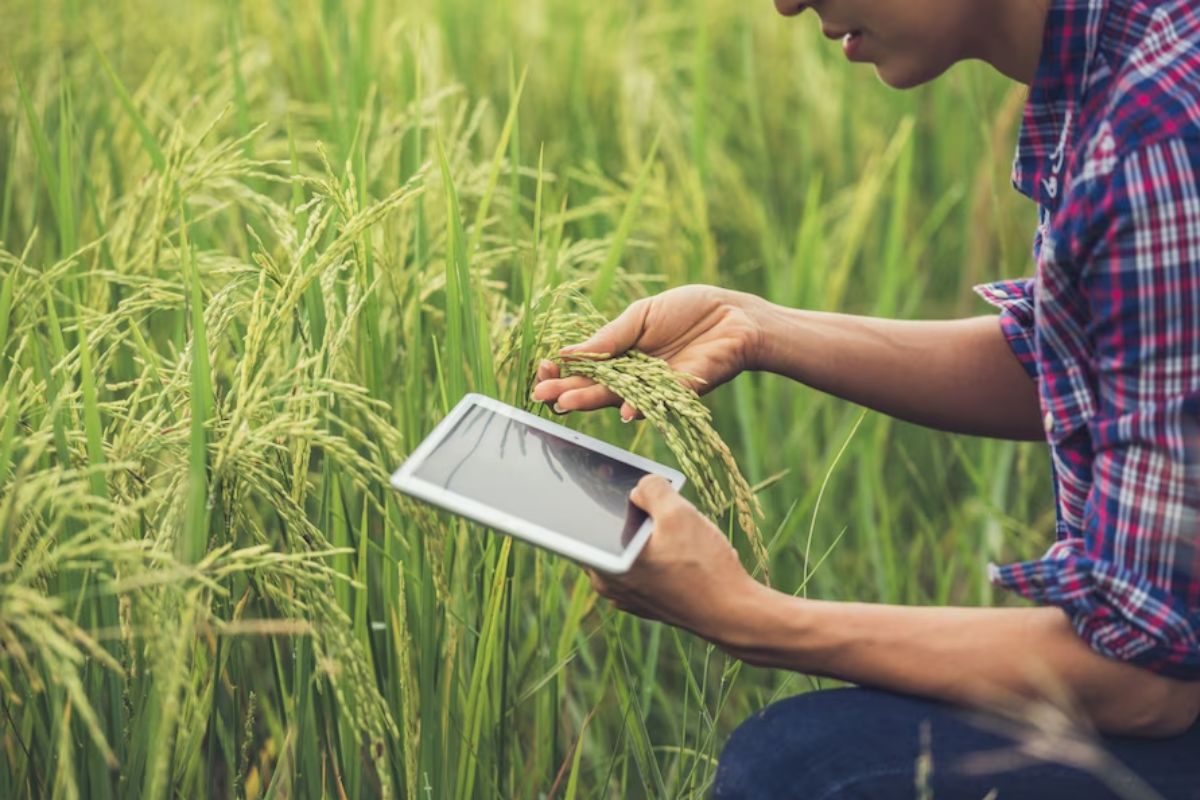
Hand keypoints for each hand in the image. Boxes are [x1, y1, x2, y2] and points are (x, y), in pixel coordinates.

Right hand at [531, 285, 764, 419]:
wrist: (735, 316)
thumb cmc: (689, 310)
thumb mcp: (641, 316)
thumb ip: (609, 337)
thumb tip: (568, 352)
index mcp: (621, 355)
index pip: (584, 368)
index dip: (563, 370)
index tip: (544, 368)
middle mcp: (634, 376)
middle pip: (595, 387)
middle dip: (567, 390)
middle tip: (542, 394)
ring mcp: (656, 388)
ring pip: (620, 398)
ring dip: (593, 401)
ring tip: (567, 402)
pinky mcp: (682, 392)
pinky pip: (659, 402)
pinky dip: (642, 406)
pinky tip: (625, 410)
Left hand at [585, 474, 767, 645]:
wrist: (733, 613)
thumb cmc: (704, 567)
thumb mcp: (679, 513)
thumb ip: (651, 489)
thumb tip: (639, 487)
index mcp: (604, 564)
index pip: (583, 522)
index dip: (596, 497)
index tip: (608, 481)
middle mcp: (608, 584)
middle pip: (610, 533)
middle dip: (631, 514)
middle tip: (655, 501)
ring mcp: (627, 596)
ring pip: (631, 549)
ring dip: (649, 534)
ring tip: (678, 529)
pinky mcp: (647, 602)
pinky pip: (645, 566)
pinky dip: (658, 553)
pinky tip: (685, 549)